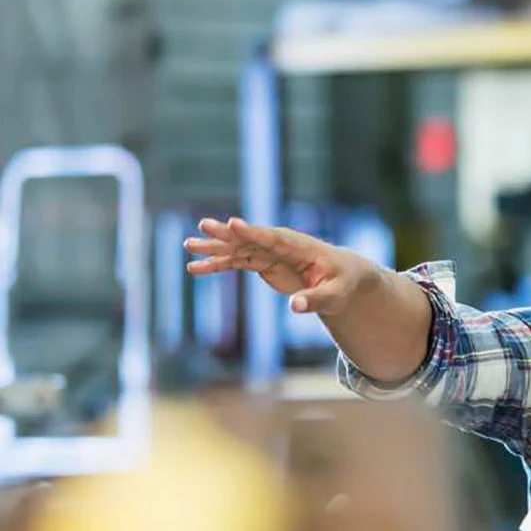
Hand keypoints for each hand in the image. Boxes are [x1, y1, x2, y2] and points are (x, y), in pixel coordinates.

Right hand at [185, 217, 379, 315]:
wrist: (342, 276)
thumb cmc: (342, 283)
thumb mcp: (334, 295)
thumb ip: (315, 300)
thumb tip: (295, 307)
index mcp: (300, 246)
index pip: (273, 237)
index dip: (253, 231)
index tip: (233, 223)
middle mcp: (281, 245)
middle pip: (250, 238)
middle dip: (227, 234)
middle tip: (203, 226)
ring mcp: (269, 252)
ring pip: (237, 249)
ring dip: (215, 249)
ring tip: (188, 247)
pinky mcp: (263, 262)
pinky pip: (235, 262)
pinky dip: (217, 265)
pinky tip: (195, 269)